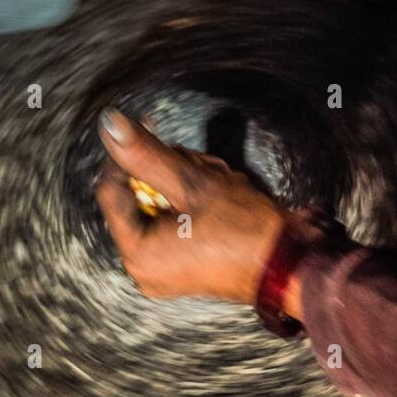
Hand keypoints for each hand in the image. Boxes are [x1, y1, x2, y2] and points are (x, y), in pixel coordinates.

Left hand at [96, 109, 292, 307]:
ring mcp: (162, 271)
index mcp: (137, 254)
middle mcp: (144, 269)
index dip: (127, 154)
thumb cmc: (244, 229)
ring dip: (184, 182)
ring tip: (219, 182)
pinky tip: (217, 197)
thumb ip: (145, 153)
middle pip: (136, 197)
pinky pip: (171, 223)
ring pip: (157, 205)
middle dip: (167, 171)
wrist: (287, 264)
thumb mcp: (192, 182)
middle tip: (200, 164)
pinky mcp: (180, 267)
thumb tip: (109, 124)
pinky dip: (191, 203)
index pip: (111, 189)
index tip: (148, 126)